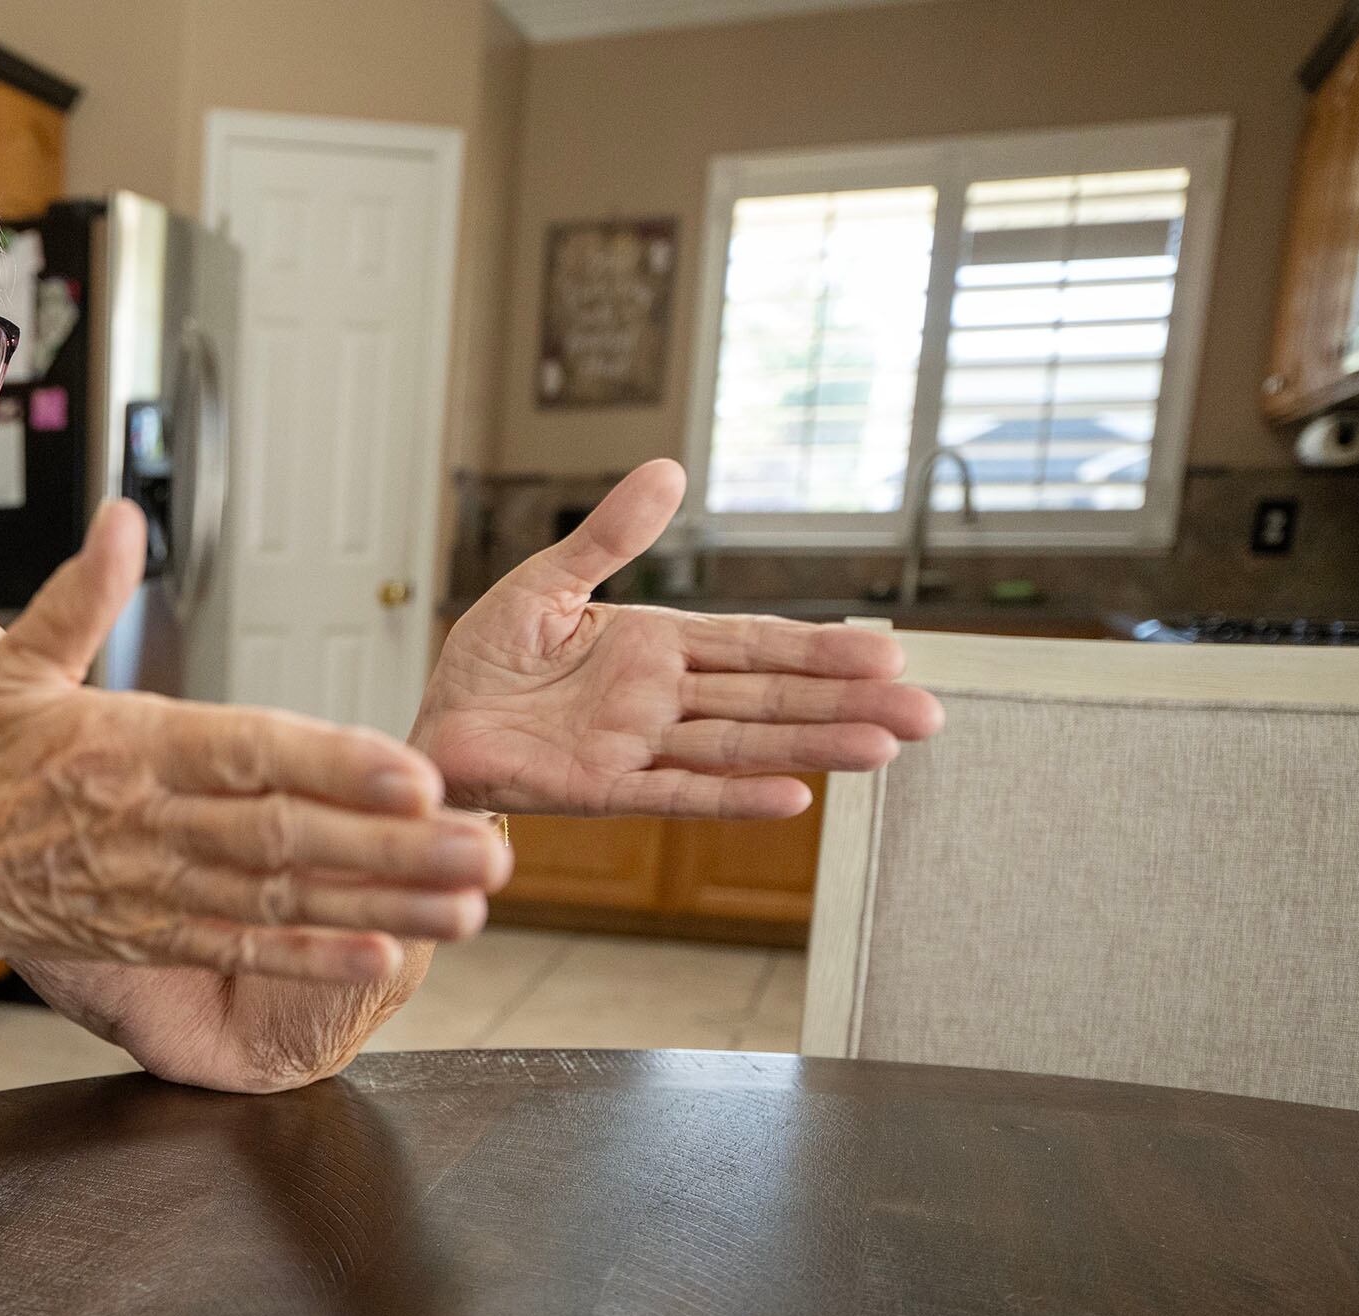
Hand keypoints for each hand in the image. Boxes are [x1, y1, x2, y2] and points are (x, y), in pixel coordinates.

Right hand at [0, 501, 511, 984]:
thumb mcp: (16, 667)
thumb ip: (85, 596)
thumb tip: (125, 517)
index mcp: (130, 746)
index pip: (250, 754)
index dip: (336, 767)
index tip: (415, 775)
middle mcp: (152, 822)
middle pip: (290, 836)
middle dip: (396, 848)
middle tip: (488, 848)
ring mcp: (156, 887)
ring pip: (285, 898)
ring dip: (384, 905)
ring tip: (470, 904)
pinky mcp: (152, 935)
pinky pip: (244, 947)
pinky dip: (314, 956)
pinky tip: (384, 954)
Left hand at [412, 460, 945, 816]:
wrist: (430, 726)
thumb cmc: (487, 662)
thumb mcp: (546, 583)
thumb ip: (610, 537)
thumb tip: (669, 471)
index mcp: (654, 647)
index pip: (755, 647)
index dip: (819, 650)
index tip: (890, 654)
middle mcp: (659, 700)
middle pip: (769, 701)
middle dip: (847, 705)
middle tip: (928, 715)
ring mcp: (636, 747)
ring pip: (740, 747)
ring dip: (812, 748)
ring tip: (883, 750)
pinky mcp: (599, 789)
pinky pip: (675, 794)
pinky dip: (732, 798)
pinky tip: (793, 800)